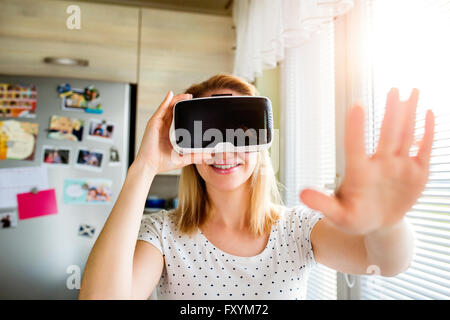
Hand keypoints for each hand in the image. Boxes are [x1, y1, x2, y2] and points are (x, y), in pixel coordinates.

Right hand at [134, 91, 211, 173]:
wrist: (149, 166)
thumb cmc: (162, 163)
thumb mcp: (183, 158)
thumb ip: (195, 155)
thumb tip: (208, 154)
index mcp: (168, 134)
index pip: (176, 119)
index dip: (183, 112)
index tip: (192, 107)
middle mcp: (162, 127)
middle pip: (172, 111)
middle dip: (181, 103)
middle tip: (192, 98)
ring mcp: (157, 124)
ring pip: (167, 107)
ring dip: (176, 100)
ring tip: (186, 95)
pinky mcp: (153, 123)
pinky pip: (161, 109)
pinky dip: (166, 101)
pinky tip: (171, 94)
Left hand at [300, 88, 434, 234]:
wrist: (378, 225)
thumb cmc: (354, 217)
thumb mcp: (338, 215)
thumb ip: (323, 204)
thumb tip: (301, 194)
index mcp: (359, 172)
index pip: (355, 147)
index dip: (356, 129)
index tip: (356, 106)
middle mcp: (380, 164)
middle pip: (387, 135)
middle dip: (392, 113)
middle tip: (394, 90)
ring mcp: (398, 167)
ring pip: (406, 136)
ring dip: (409, 115)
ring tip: (413, 92)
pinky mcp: (416, 173)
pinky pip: (423, 150)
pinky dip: (427, 133)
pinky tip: (429, 114)